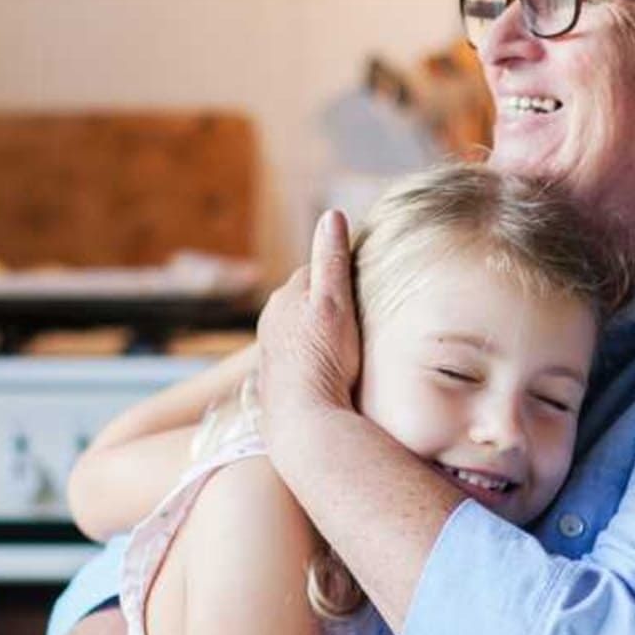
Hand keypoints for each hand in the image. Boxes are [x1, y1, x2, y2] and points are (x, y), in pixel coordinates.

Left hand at [257, 210, 361, 449]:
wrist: (303, 419)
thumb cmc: (324, 359)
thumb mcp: (334, 303)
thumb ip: (331, 259)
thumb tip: (332, 215)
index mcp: (287, 295)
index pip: (316, 269)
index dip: (340, 274)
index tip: (362, 283)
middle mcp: (272, 318)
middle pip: (306, 298)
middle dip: (327, 302)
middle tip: (358, 316)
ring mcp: (272, 348)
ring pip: (299, 326)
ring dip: (318, 330)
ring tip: (345, 344)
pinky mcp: (275, 375)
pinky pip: (297, 354)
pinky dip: (310, 355)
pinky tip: (326, 369)